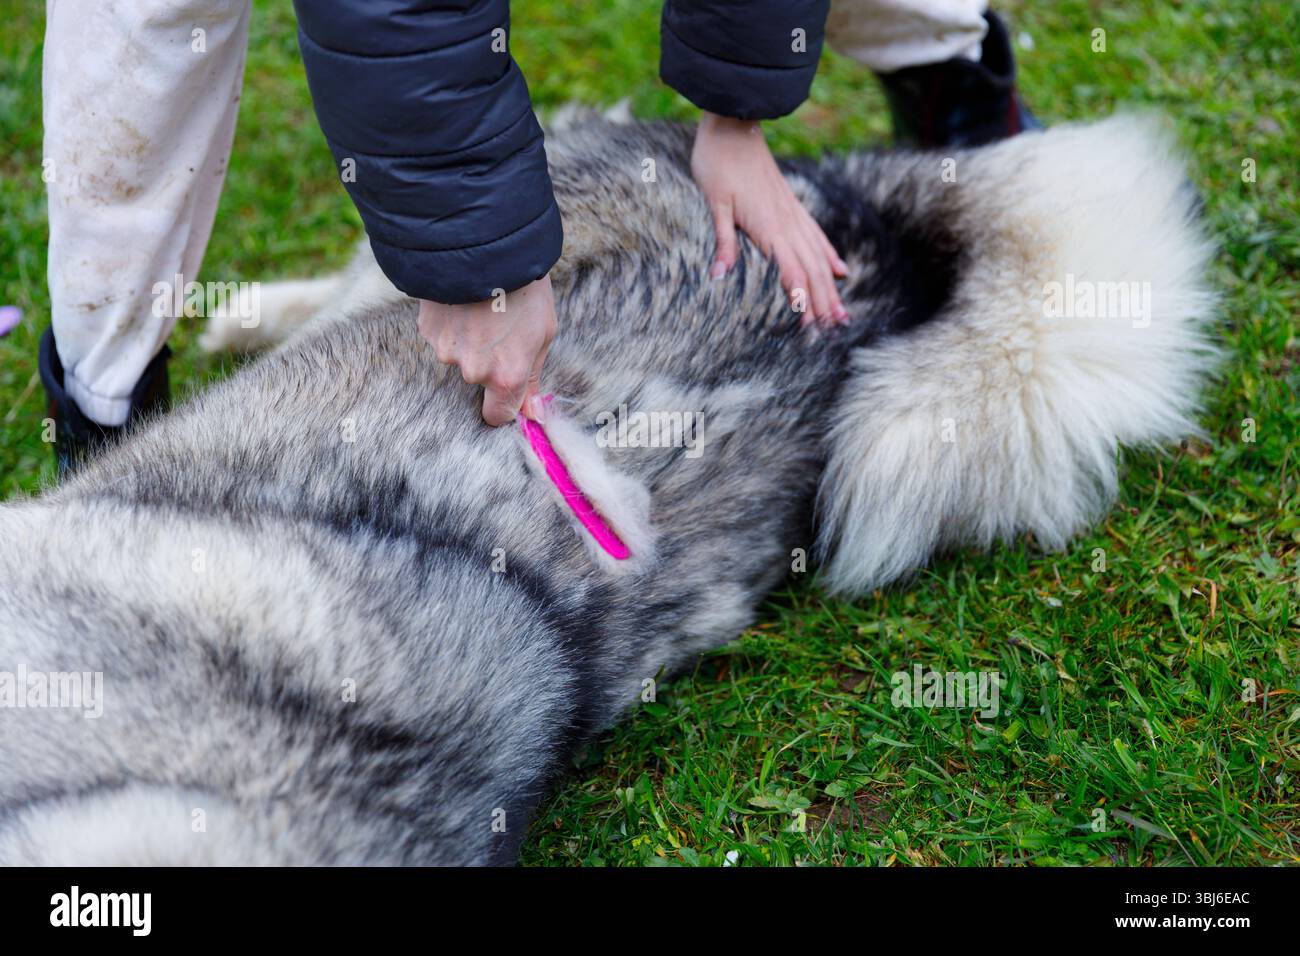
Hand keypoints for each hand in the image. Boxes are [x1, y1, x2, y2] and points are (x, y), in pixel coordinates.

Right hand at [417, 275, 556, 425]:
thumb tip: (533, 415)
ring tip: (481, 309)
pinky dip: (451, 324)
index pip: (497, 415)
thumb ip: (534, 378)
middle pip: (478, 379)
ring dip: (468, 339)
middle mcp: (473, 370)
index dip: (503, 404)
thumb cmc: (525, 288)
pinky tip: (462, 302)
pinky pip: (441, 335)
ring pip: (458, 356)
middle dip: (487, 360)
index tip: (506, 390)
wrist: (486, 245)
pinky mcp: (427, 330)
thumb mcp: (543, 332)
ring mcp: (446, 351)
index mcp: (506, 376)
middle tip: (500, 326)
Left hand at [691, 112, 848, 326]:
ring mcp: (793, 213)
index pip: (791, 272)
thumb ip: (722, 240)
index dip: (801, 300)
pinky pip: (817, 236)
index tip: (809, 326)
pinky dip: (830, 256)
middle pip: (812, 270)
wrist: (733, 125)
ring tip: (842, 313)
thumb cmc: (717, 162)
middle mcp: (787, 223)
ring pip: (819, 257)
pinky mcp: (792, 205)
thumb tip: (718, 275)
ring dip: (831, 287)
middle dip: (823, 302)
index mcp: (769, 227)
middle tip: (833, 331)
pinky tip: (841, 271)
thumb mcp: (713, 202)